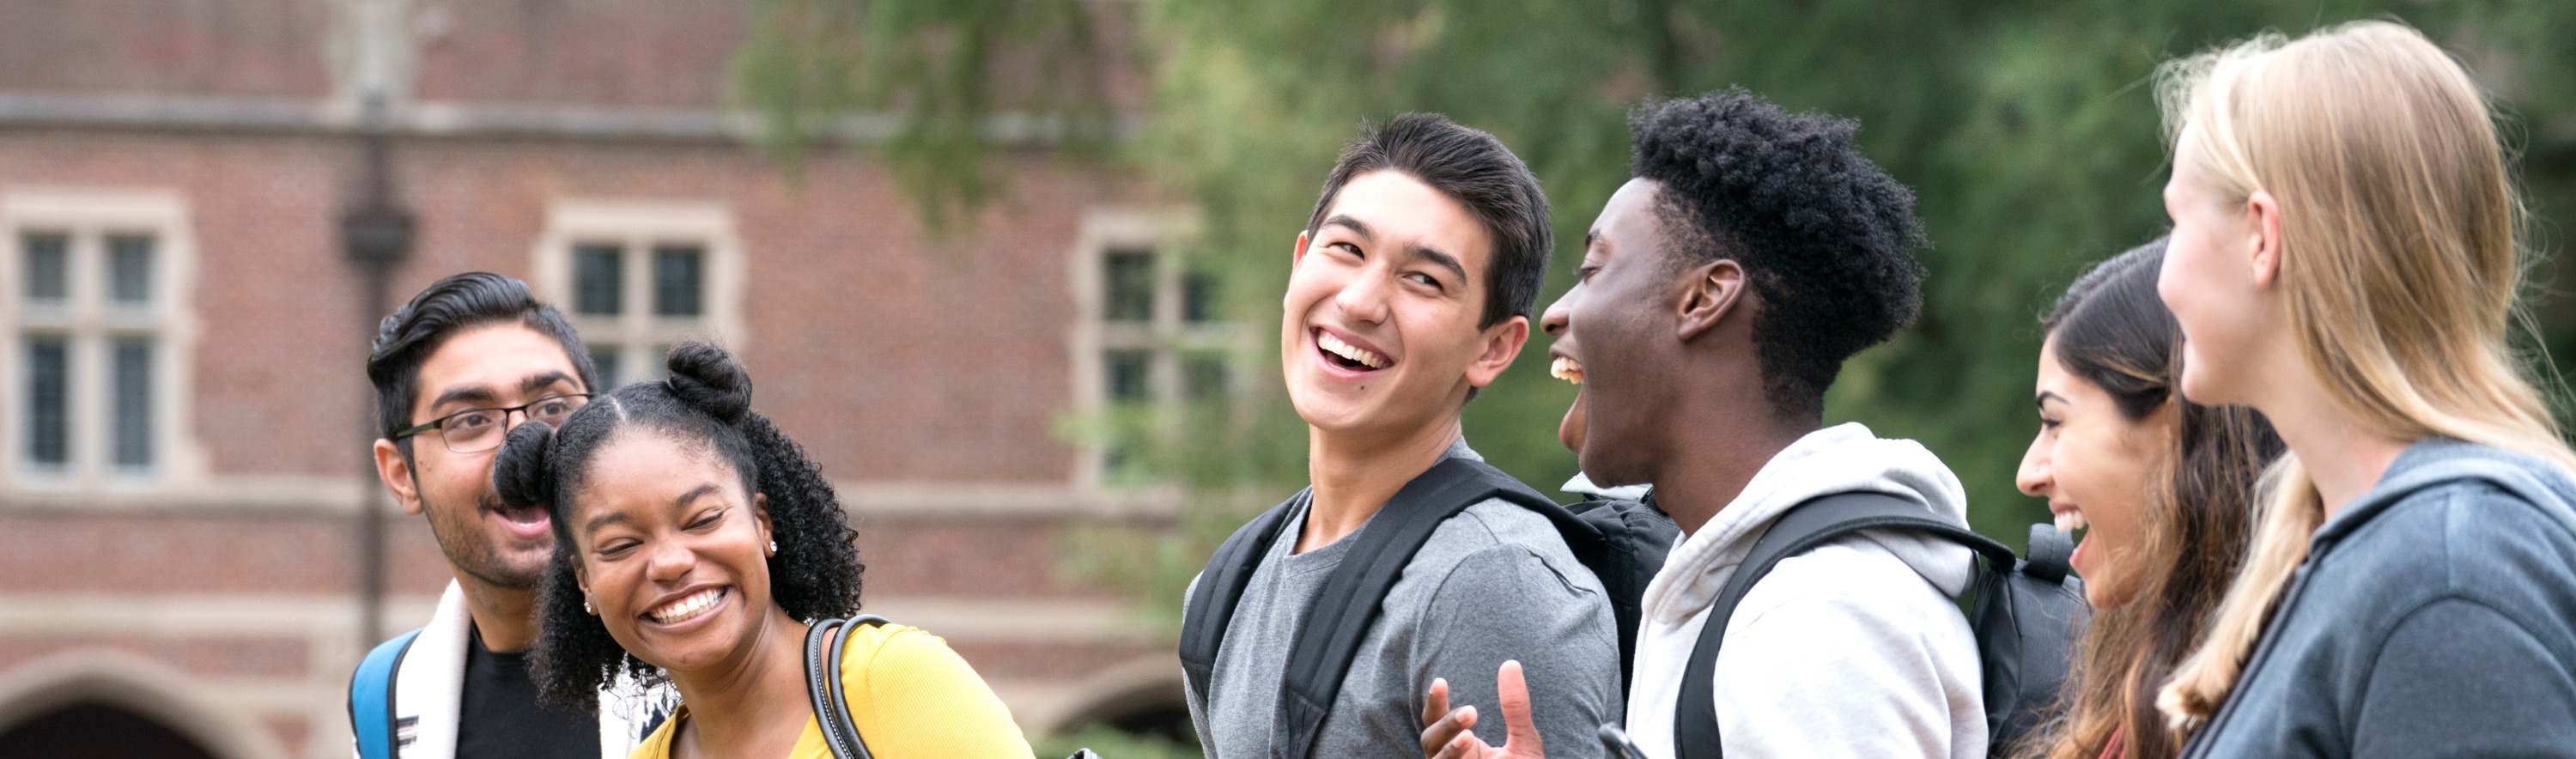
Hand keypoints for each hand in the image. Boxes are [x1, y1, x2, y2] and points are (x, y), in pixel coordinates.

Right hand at [1419, 660, 1544, 758]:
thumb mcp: (1525, 741)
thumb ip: (1515, 707)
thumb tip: (1510, 664)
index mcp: (1461, 747)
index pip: (1437, 721)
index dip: (1434, 702)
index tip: (1441, 681)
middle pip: (1429, 739)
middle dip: (1446, 724)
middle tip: (1472, 712)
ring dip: (1449, 747)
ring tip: (1470, 736)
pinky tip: (1468, 747)